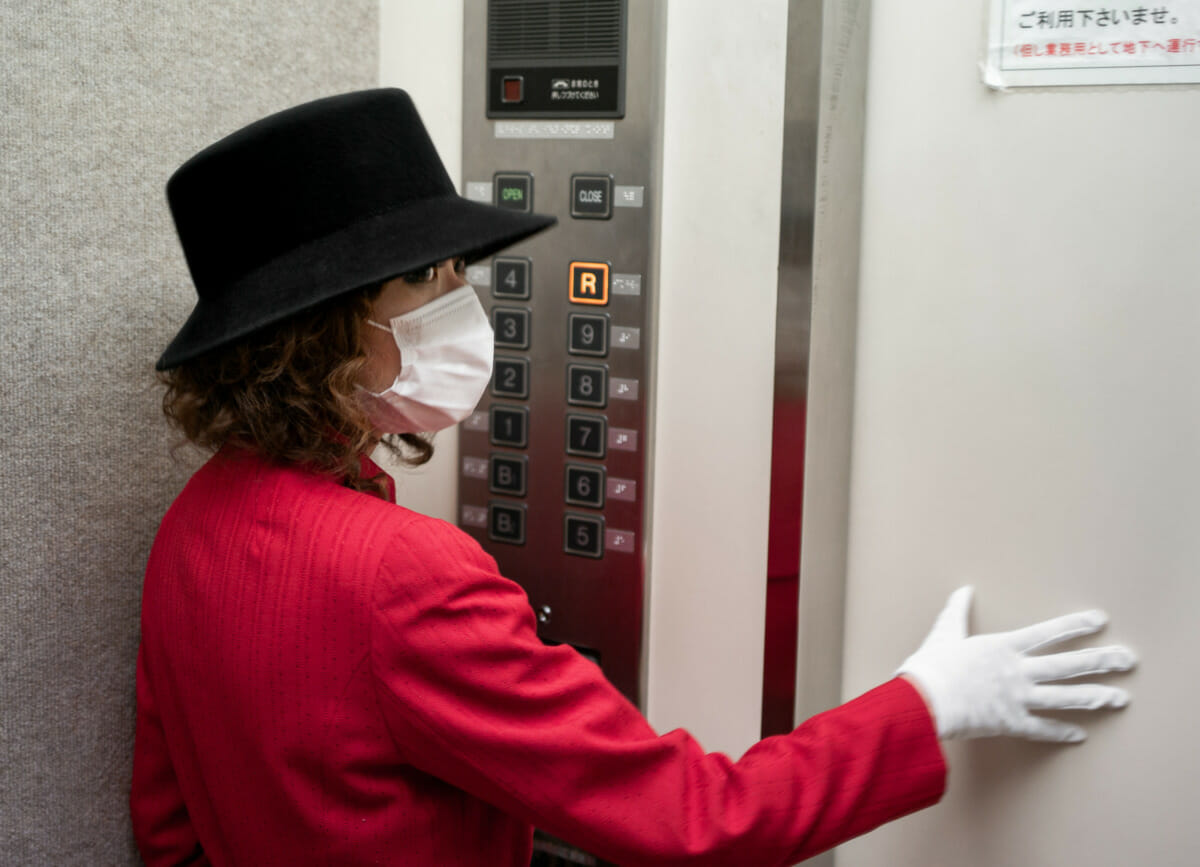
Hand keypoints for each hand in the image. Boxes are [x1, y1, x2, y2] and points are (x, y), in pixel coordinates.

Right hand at [896, 586, 1136, 741]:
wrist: (923, 699)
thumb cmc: (932, 665)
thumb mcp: (945, 631)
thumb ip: (957, 610)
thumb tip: (963, 590)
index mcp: (1004, 647)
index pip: (1048, 633)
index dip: (1075, 625)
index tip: (1100, 621)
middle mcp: (1018, 671)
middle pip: (1068, 665)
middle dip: (1101, 662)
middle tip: (1128, 660)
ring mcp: (1017, 698)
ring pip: (1064, 698)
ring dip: (1094, 697)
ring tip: (1119, 698)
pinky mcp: (1010, 722)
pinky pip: (1042, 729)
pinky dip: (1061, 733)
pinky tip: (1080, 735)